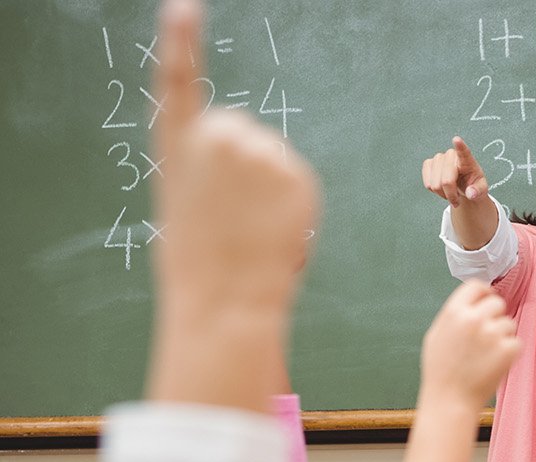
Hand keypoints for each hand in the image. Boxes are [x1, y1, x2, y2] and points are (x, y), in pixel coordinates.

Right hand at [152, 0, 318, 332]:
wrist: (226, 297)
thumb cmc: (200, 260)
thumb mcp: (186, 201)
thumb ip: (207, 168)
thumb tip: (242, 164)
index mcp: (176, 143)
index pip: (178, 78)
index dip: (182, 39)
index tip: (184, 5)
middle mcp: (217, 137)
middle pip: (241, 130)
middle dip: (243, 164)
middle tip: (232, 214)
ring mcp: (260, 152)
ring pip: (272, 156)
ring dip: (269, 185)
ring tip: (251, 227)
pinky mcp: (296, 174)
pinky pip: (297, 179)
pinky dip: (292, 201)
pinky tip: (273, 228)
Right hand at [419, 280, 520, 405]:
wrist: (449, 400)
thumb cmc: (441, 370)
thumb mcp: (437, 334)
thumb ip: (455, 314)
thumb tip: (472, 300)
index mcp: (453, 312)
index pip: (477, 286)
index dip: (484, 293)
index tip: (487, 301)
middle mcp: (473, 319)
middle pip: (497, 302)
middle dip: (495, 316)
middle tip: (487, 335)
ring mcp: (492, 334)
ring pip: (509, 323)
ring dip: (503, 336)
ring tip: (487, 354)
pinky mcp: (508, 349)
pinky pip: (517, 342)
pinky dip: (510, 352)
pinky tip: (495, 363)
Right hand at [422, 137, 489, 205]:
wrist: (463, 185)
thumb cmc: (473, 184)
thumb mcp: (481, 190)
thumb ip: (478, 192)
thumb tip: (471, 194)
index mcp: (467, 160)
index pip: (464, 153)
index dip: (460, 147)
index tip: (457, 139)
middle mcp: (452, 155)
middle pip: (446, 181)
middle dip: (451, 195)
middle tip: (457, 200)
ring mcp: (438, 158)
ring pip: (435, 184)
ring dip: (442, 194)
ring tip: (450, 192)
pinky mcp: (428, 163)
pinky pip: (427, 184)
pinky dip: (434, 191)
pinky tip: (442, 188)